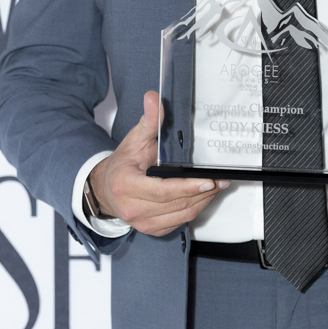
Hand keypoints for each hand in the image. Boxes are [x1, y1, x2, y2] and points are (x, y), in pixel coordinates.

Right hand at [88, 91, 229, 237]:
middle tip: (221, 180)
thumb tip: (154, 98)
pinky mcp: (151, 229)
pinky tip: (202, 197)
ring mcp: (142, 223)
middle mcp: (133, 209)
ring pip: (182, 215)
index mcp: (126, 186)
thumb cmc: (122, 166)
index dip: (188, 187)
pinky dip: (194, 210)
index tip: (208, 181)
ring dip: (203, 201)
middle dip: (204, 192)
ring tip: (217, 187)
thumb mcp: (134, 140)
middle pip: (177, 204)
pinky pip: (179, 222)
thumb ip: (148, 121)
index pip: (163, 190)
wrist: (106, 189)